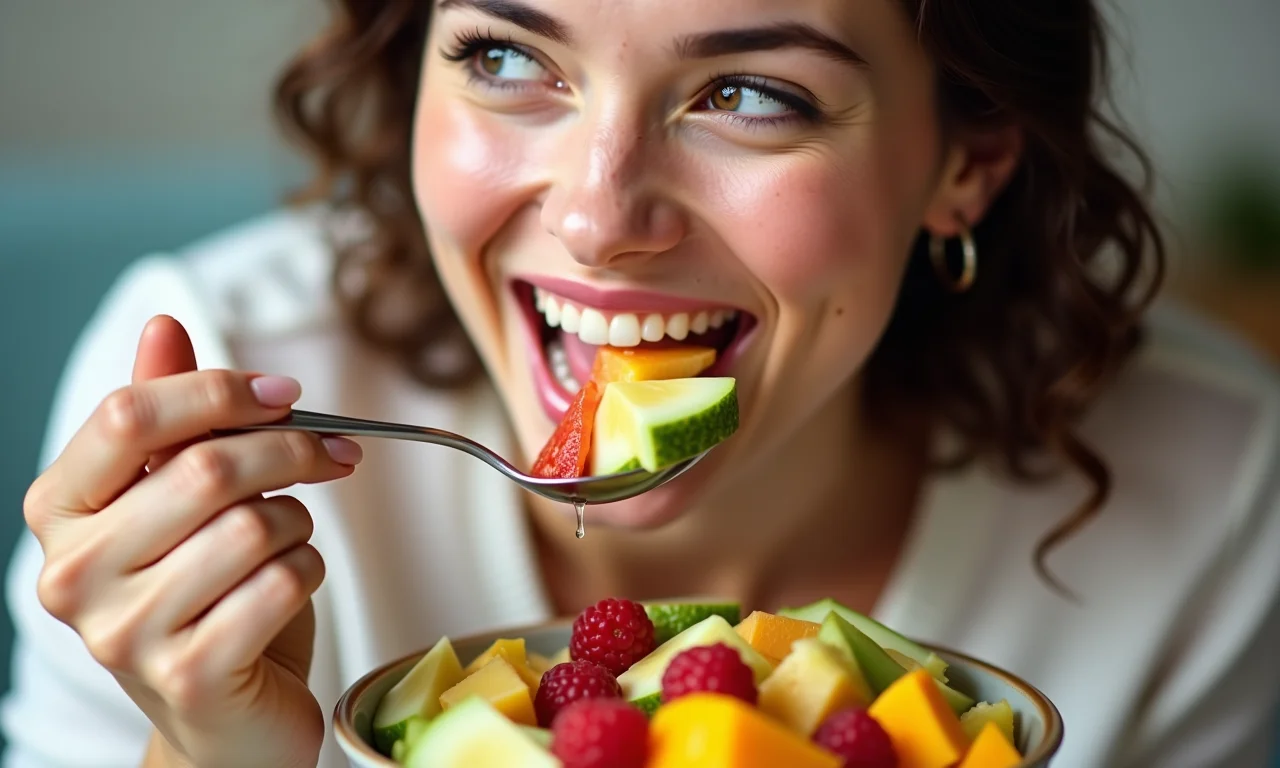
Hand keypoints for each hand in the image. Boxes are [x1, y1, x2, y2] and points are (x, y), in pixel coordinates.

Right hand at [23, 315, 361, 767]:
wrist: (225, 714)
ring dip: (300, 524)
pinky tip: (293, 585)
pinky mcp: (188, 677)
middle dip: (292, 451)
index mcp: (60, 511)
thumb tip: (163, 325)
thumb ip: (171, 415)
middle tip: (334, 455)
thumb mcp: (183, 497)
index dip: (221, 390)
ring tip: (292, 540)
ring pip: (254, 527)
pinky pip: (282, 585)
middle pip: (207, 468)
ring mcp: (125, 633)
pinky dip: (309, 572)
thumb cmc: (208, 592)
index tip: (285, 394)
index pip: (129, 415)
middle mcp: (73, 574)